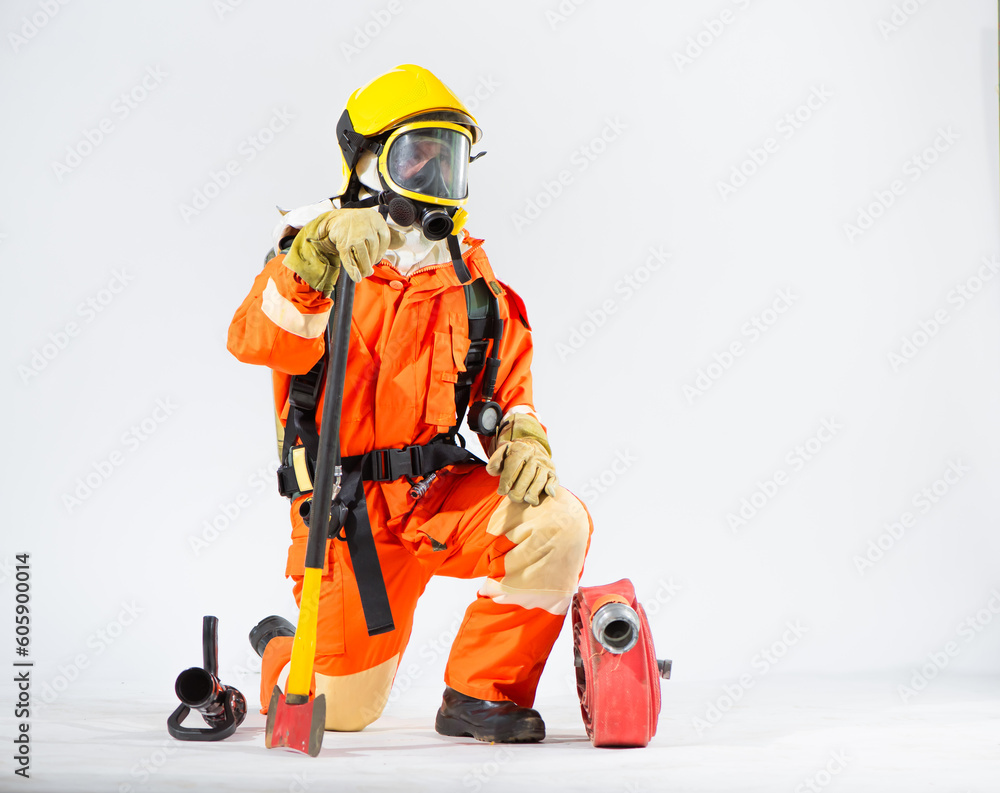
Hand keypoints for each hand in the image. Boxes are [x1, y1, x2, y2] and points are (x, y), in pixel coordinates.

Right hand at [284, 208, 403, 292]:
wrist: (337, 219)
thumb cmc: (360, 224)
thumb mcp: (375, 224)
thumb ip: (389, 233)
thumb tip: (403, 241)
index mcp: (376, 219)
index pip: (385, 239)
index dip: (382, 252)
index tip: (377, 259)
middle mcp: (366, 225)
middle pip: (374, 249)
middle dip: (373, 261)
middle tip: (370, 268)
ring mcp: (354, 234)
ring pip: (363, 256)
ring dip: (364, 268)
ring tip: (365, 273)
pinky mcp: (343, 242)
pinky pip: (349, 259)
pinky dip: (352, 270)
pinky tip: (356, 277)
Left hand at [485, 413, 559, 505]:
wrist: (532, 447)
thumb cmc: (514, 455)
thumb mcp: (502, 453)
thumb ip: (494, 461)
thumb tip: (492, 471)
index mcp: (521, 450)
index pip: (512, 468)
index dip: (505, 482)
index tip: (501, 491)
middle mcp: (535, 456)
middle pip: (526, 476)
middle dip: (518, 491)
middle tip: (513, 497)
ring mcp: (545, 464)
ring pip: (539, 481)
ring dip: (532, 493)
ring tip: (525, 499)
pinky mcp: (552, 472)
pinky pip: (554, 480)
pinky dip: (552, 487)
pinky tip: (548, 493)